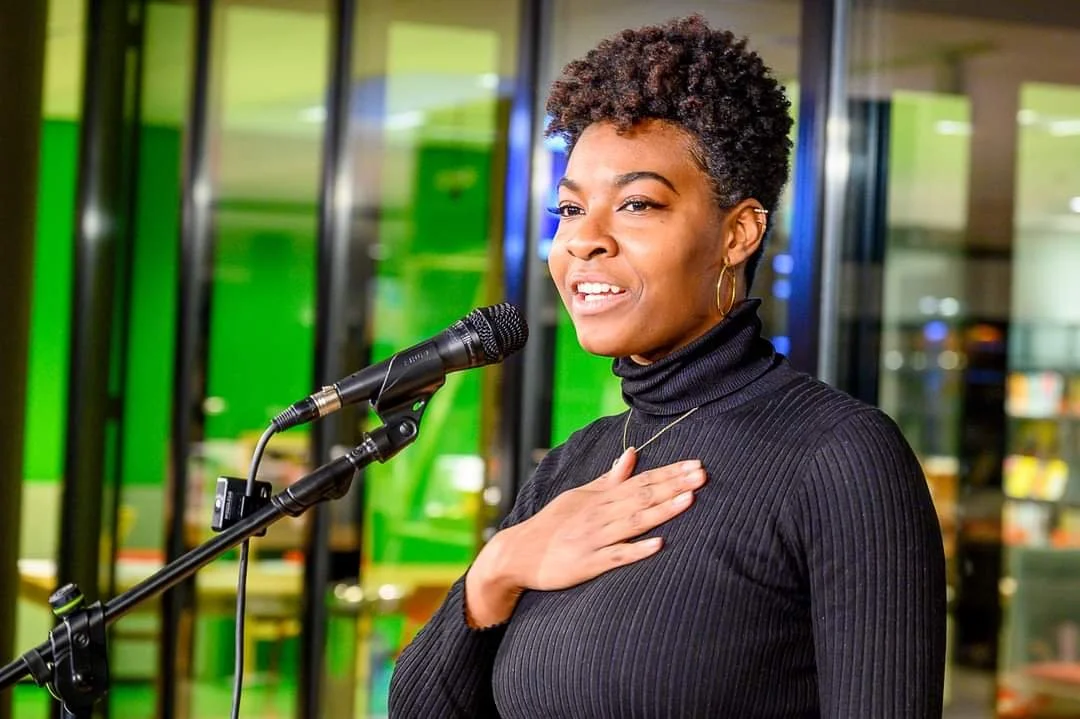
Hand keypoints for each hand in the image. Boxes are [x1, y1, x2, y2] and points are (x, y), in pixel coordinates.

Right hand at [464, 448, 705, 626]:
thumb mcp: (578, 496)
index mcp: (599, 497)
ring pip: (633, 522)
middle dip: (674, 485)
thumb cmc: (551, 525)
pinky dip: (637, 549)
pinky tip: (658, 544)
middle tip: (702, 475)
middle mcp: (599, 514)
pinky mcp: (588, 564)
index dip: (669, 473)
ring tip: (688, 500)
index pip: (640, 480)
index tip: (695, 464)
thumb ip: (608, 479)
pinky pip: (616, 556)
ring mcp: (594, 539)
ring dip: (662, 510)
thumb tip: (631, 454)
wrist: (517, 554)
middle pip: (642, 496)